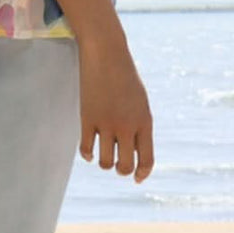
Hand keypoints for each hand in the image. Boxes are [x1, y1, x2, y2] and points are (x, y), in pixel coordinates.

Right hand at [76, 33, 154, 181]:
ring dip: (105, 163)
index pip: (147, 160)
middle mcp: (126, 126)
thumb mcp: (140, 103)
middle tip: (118, 165)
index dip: (142, 173)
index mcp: (145, 122)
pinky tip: (89, 151)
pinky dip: (88, 154)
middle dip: (122, 170)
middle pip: (125, 166)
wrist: (106, 54)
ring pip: (105, 162)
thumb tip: (134, 154)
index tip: (137, 178)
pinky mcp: (87, 118)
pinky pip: (86, 149)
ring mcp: (106, 123)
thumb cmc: (126, 78)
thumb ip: (139, 127)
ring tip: (104, 155)